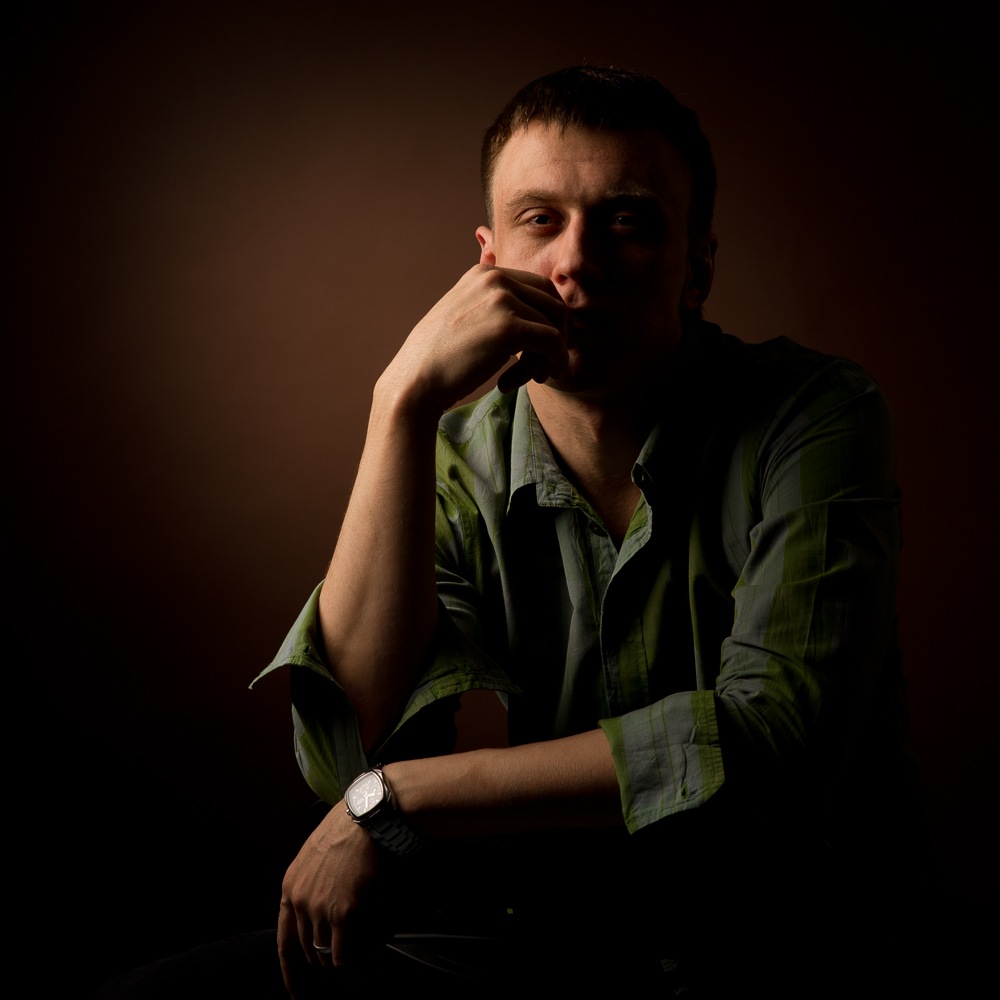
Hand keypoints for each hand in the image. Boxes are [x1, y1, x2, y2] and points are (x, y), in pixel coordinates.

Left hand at [277, 802, 384, 994]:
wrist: (368, 817)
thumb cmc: (350, 826)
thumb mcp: (317, 851)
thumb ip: (313, 880)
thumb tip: (322, 901)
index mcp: (290, 886)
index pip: (284, 939)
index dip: (290, 970)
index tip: (297, 990)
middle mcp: (300, 901)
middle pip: (307, 951)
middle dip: (321, 963)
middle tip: (340, 964)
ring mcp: (319, 909)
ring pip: (324, 955)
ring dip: (340, 959)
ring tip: (358, 953)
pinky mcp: (343, 913)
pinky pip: (344, 953)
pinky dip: (354, 957)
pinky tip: (365, 951)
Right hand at [381, 264, 567, 413]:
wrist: (415, 380)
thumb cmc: (440, 359)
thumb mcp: (466, 316)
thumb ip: (495, 307)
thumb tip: (538, 316)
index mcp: (485, 273)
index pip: (541, 288)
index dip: (550, 319)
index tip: (541, 347)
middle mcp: (495, 278)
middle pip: (554, 304)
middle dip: (557, 337)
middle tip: (543, 365)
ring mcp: (502, 300)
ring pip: (555, 328)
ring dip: (548, 358)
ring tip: (529, 377)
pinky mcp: (509, 328)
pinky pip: (553, 344)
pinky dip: (552, 364)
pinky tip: (529, 380)